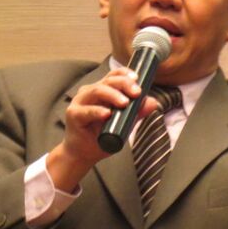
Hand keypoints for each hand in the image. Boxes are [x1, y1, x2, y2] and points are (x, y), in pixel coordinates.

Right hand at [48, 67, 158, 190]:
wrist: (83, 154)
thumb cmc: (102, 137)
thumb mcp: (123, 124)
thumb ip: (136, 113)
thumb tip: (153, 102)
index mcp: (101, 90)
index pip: (113, 75)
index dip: (125, 74)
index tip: (137, 78)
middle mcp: (89, 92)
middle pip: (107, 81)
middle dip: (124, 84)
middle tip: (137, 93)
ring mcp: (80, 102)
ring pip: (96, 91)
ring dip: (112, 95)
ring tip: (125, 102)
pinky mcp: (73, 115)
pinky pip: (86, 111)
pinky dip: (97, 111)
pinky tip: (106, 114)